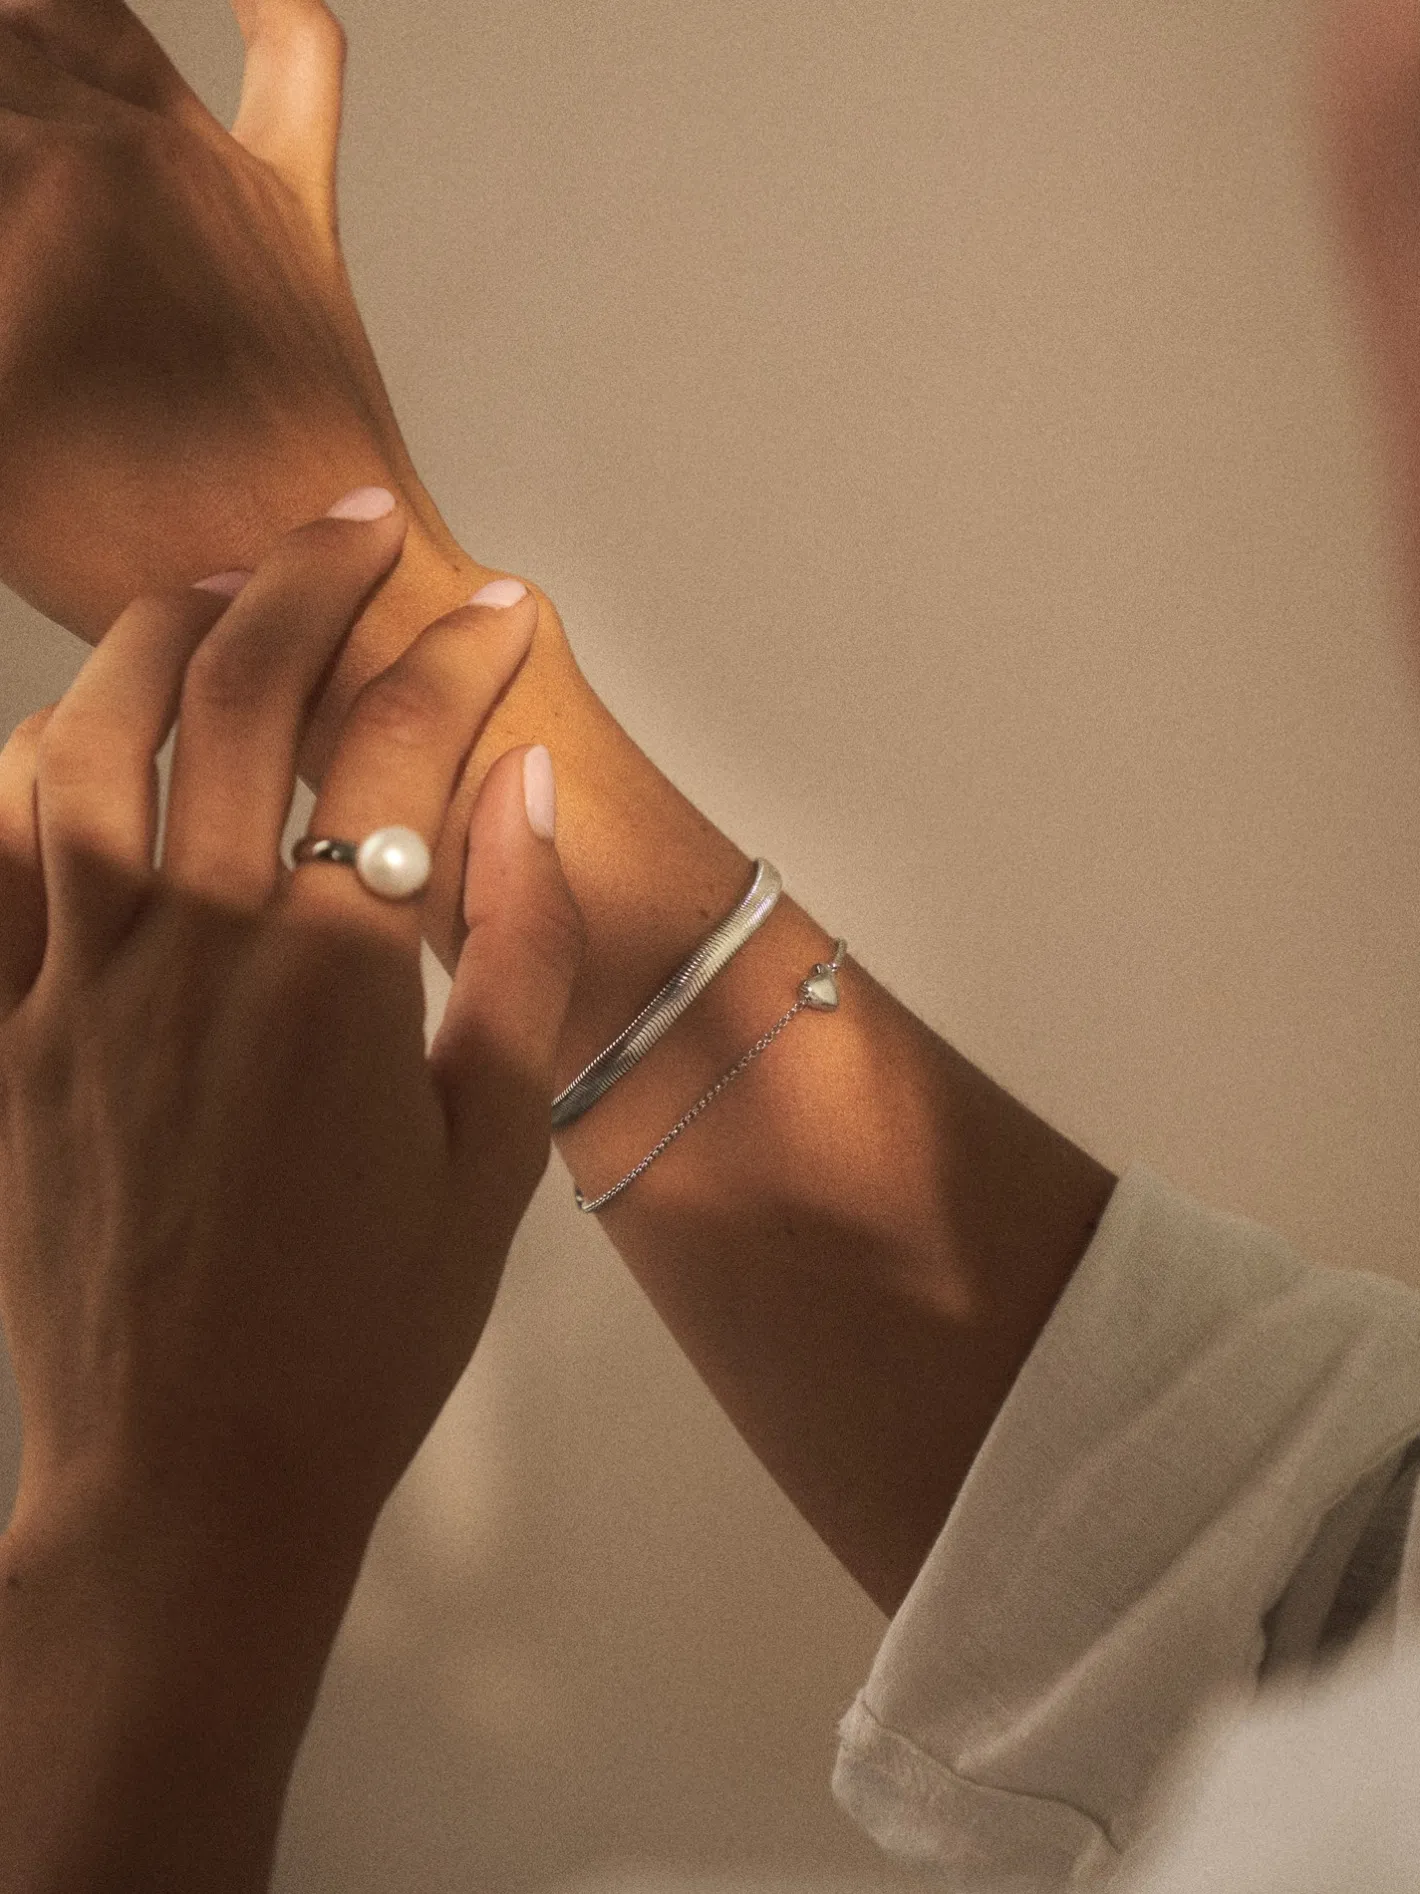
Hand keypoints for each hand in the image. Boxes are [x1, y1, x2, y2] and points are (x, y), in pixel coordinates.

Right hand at [0, 0, 473, 639]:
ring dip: (24, 26)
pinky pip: (294, 48)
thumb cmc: (138, 553)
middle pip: (0, 49)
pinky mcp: (293, 198)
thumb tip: (6, 283)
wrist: (324, 603)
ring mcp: (209, 163)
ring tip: (12, 82)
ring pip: (82, 11)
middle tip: (16, 229)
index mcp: (24, 195)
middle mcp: (112, 147)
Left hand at [0, 495, 583, 1584]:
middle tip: (359, 527)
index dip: (461, 652)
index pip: (404, 744)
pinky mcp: (5, 1032)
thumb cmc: (365, 1330)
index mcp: (332, 974)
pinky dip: (35, 764)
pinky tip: (82, 738)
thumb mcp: (496, 1148)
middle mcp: (194, 944)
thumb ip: (518, 949)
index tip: (502, 609)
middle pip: (240, 691)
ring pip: (89, 738)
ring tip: (217, 592)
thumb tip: (527, 788)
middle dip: (308, 579)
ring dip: (157, 636)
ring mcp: (76, 981)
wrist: (194, 1476)